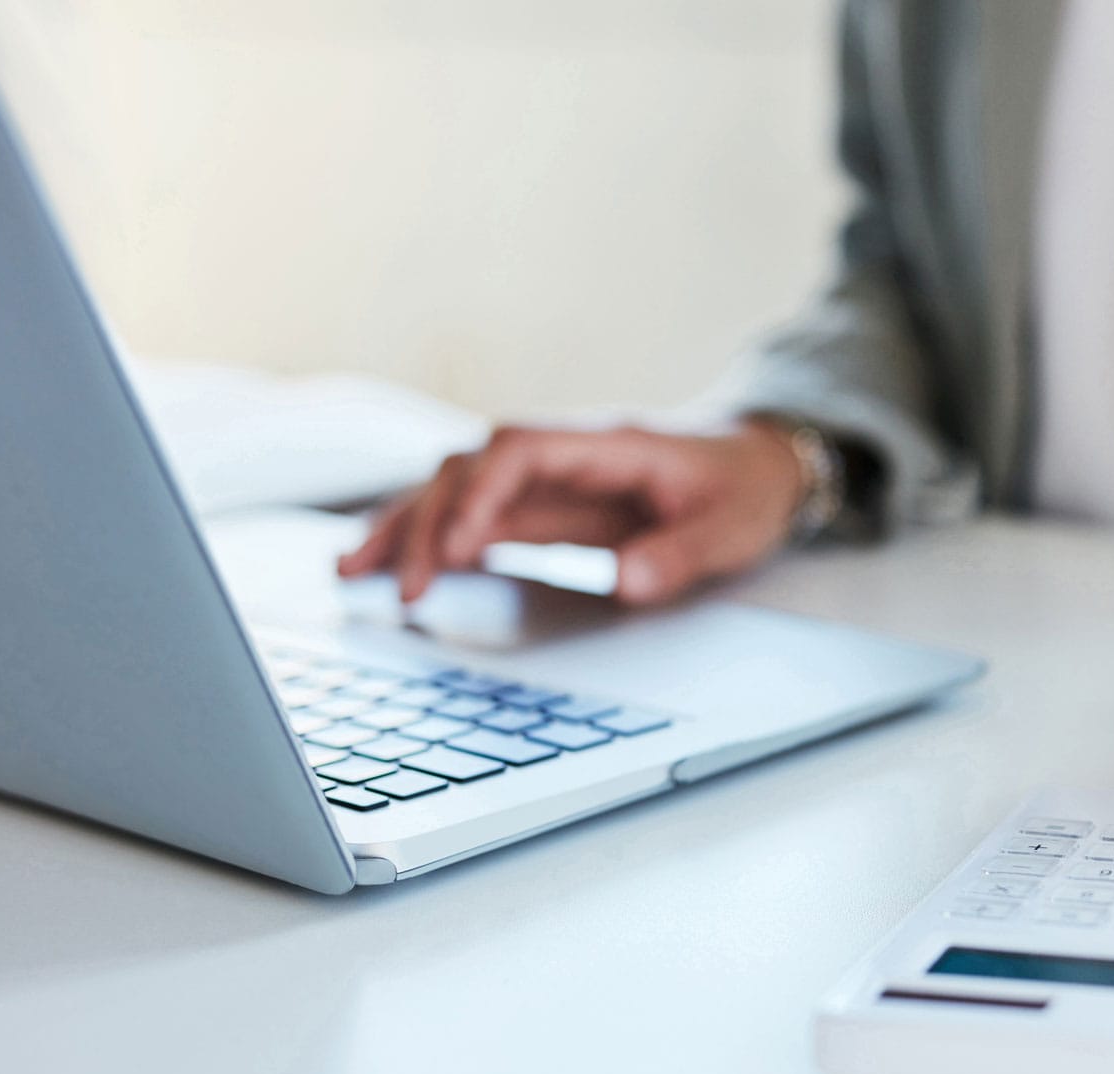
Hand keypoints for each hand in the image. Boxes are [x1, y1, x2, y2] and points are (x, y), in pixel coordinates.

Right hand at [337, 417, 804, 605]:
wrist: (761, 465)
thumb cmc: (745, 491)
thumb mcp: (731, 529)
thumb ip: (680, 555)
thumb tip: (627, 581)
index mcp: (608, 446)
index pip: (521, 451)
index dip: (482, 492)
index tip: (461, 546)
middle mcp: (565, 454)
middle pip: (471, 468)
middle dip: (428, 521)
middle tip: (404, 588)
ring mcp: (549, 479)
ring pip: (457, 488)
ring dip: (406, 524)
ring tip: (351, 571)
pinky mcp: (544, 507)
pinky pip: (473, 516)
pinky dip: (429, 539)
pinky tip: (388, 566)